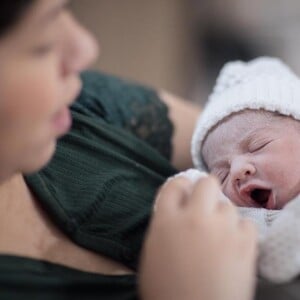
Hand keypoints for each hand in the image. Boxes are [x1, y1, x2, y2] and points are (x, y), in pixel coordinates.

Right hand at [139, 176, 256, 299]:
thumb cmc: (166, 288)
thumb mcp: (153, 252)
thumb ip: (163, 223)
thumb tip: (176, 207)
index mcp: (167, 220)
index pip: (175, 185)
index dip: (181, 185)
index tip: (185, 191)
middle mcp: (195, 218)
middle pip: (207, 183)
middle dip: (205, 190)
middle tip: (203, 204)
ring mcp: (222, 230)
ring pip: (228, 205)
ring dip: (221, 215)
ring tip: (217, 232)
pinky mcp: (244, 244)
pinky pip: (246, 224)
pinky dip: (239, 231)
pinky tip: (232, 243)